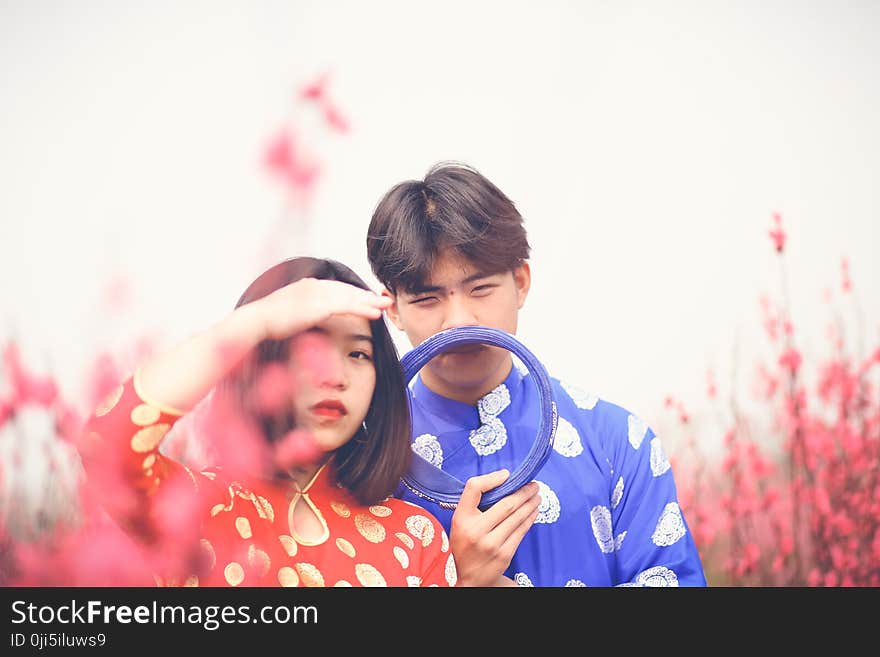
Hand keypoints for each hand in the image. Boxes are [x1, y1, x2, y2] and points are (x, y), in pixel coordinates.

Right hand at [256, 278, 390, 340]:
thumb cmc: (268, 321)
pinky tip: (375, 313)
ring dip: (370, 302)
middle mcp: (315, 285)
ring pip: (350, 297)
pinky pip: (347, 307)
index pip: (336, 288)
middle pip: (346, 290)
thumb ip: (301, 310)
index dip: (353, 294)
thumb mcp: (288, 311)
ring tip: (385, 305)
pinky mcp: (320, 305)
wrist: (257, 320)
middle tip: (383, 299)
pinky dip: (363, 309)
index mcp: (308, 285)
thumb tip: (304, 315)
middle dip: (366, 295)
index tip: (366, 299)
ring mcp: (317, 294)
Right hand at [449, 470, 539, 586]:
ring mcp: (491, 543)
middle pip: (506, 503)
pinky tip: (534, 511)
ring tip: (537, 496)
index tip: (506, 475)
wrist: (468, 579)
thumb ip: (473, 505)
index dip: (492, 478)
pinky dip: (529, 518)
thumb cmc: (465, 545)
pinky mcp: (504, 554)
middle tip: (533, 485)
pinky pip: (521, 531)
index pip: (474, 488)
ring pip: (517, 517)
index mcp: (461, 518)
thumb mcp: (459, 523)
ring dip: (530, 503)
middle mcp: (476, 530)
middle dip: (524, 492)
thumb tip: (502, 484)